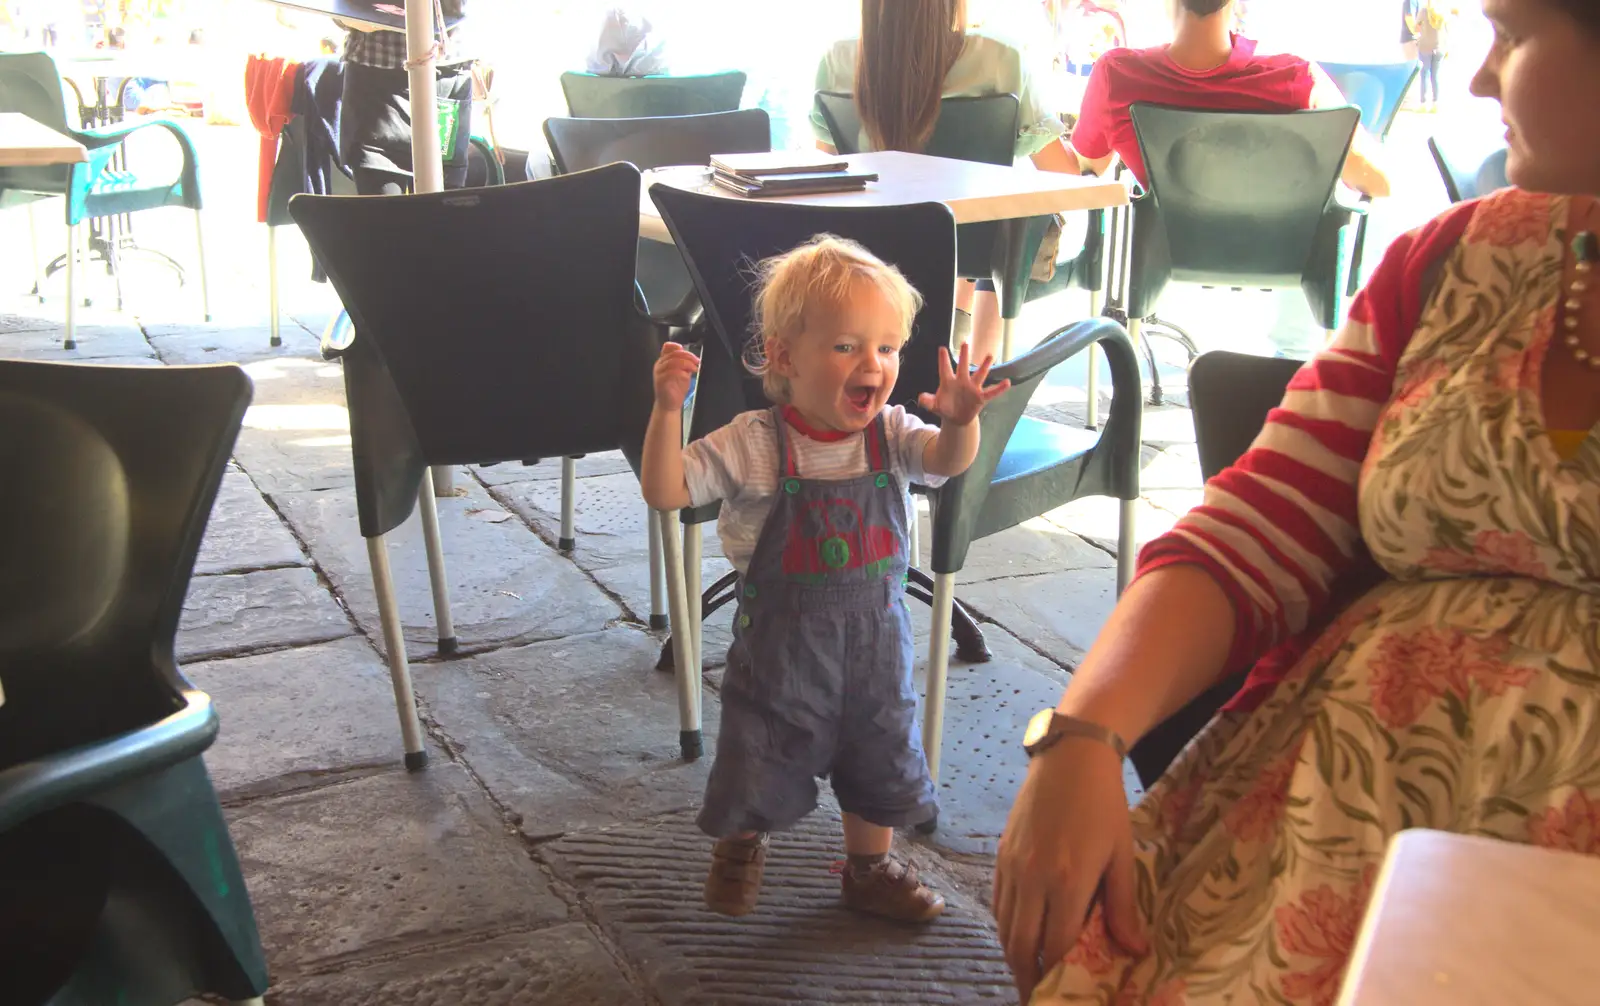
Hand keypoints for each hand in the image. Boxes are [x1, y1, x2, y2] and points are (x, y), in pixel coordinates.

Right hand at [653, 342, 699, 410]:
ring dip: (686, 363)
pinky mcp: (660, 380)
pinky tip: (687, 376)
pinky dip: (682, 372)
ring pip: (673, 361)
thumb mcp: (683, 373)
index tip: (689, 352)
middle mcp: (660, 365)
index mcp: (664, 361)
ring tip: (695, 368)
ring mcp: (659, 372)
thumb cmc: (675, 389)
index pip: (668, 347)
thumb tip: (694, 358)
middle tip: (697, 361)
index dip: (678, 346)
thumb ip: (685, 364)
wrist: (669, 405)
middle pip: (674, 353)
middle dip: (688, 356)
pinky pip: (671, 372)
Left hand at [917, 342, 1009, 425]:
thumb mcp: (934, 406)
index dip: (943, 360)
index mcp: (948, 382)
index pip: (945, 369)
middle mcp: (961, 381)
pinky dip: (999, 389)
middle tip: (964, 343)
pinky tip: (1007, 383)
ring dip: (984, 366)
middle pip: (962, 366)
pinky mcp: (980, 398)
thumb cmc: (944, 407)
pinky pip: (991, 392)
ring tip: (990, 355)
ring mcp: (972, 388)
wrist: (956, 418)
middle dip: (963, 356)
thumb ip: (928, 402)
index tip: (941, 348)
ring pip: (979, 375)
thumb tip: (921, 398)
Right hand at [993, 741, 1146, 1004]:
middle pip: (1021, 944)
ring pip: (1004, 926)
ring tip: (1027, 973)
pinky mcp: (1001, 854)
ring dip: (1014, 956)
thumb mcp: (1121, 854)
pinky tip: (1018, 936)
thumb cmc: (1103, 805)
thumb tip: (1135, 951)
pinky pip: (998, 902)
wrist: (1070, 758)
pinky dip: (1006, 927)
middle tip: (1037, 996)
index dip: (1056, 974)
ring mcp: (1012, 866)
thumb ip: (1122, 906)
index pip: (1055, 945)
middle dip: (1027, 976)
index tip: (1061, 993)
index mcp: (1067, 880)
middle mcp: (1032, 878)